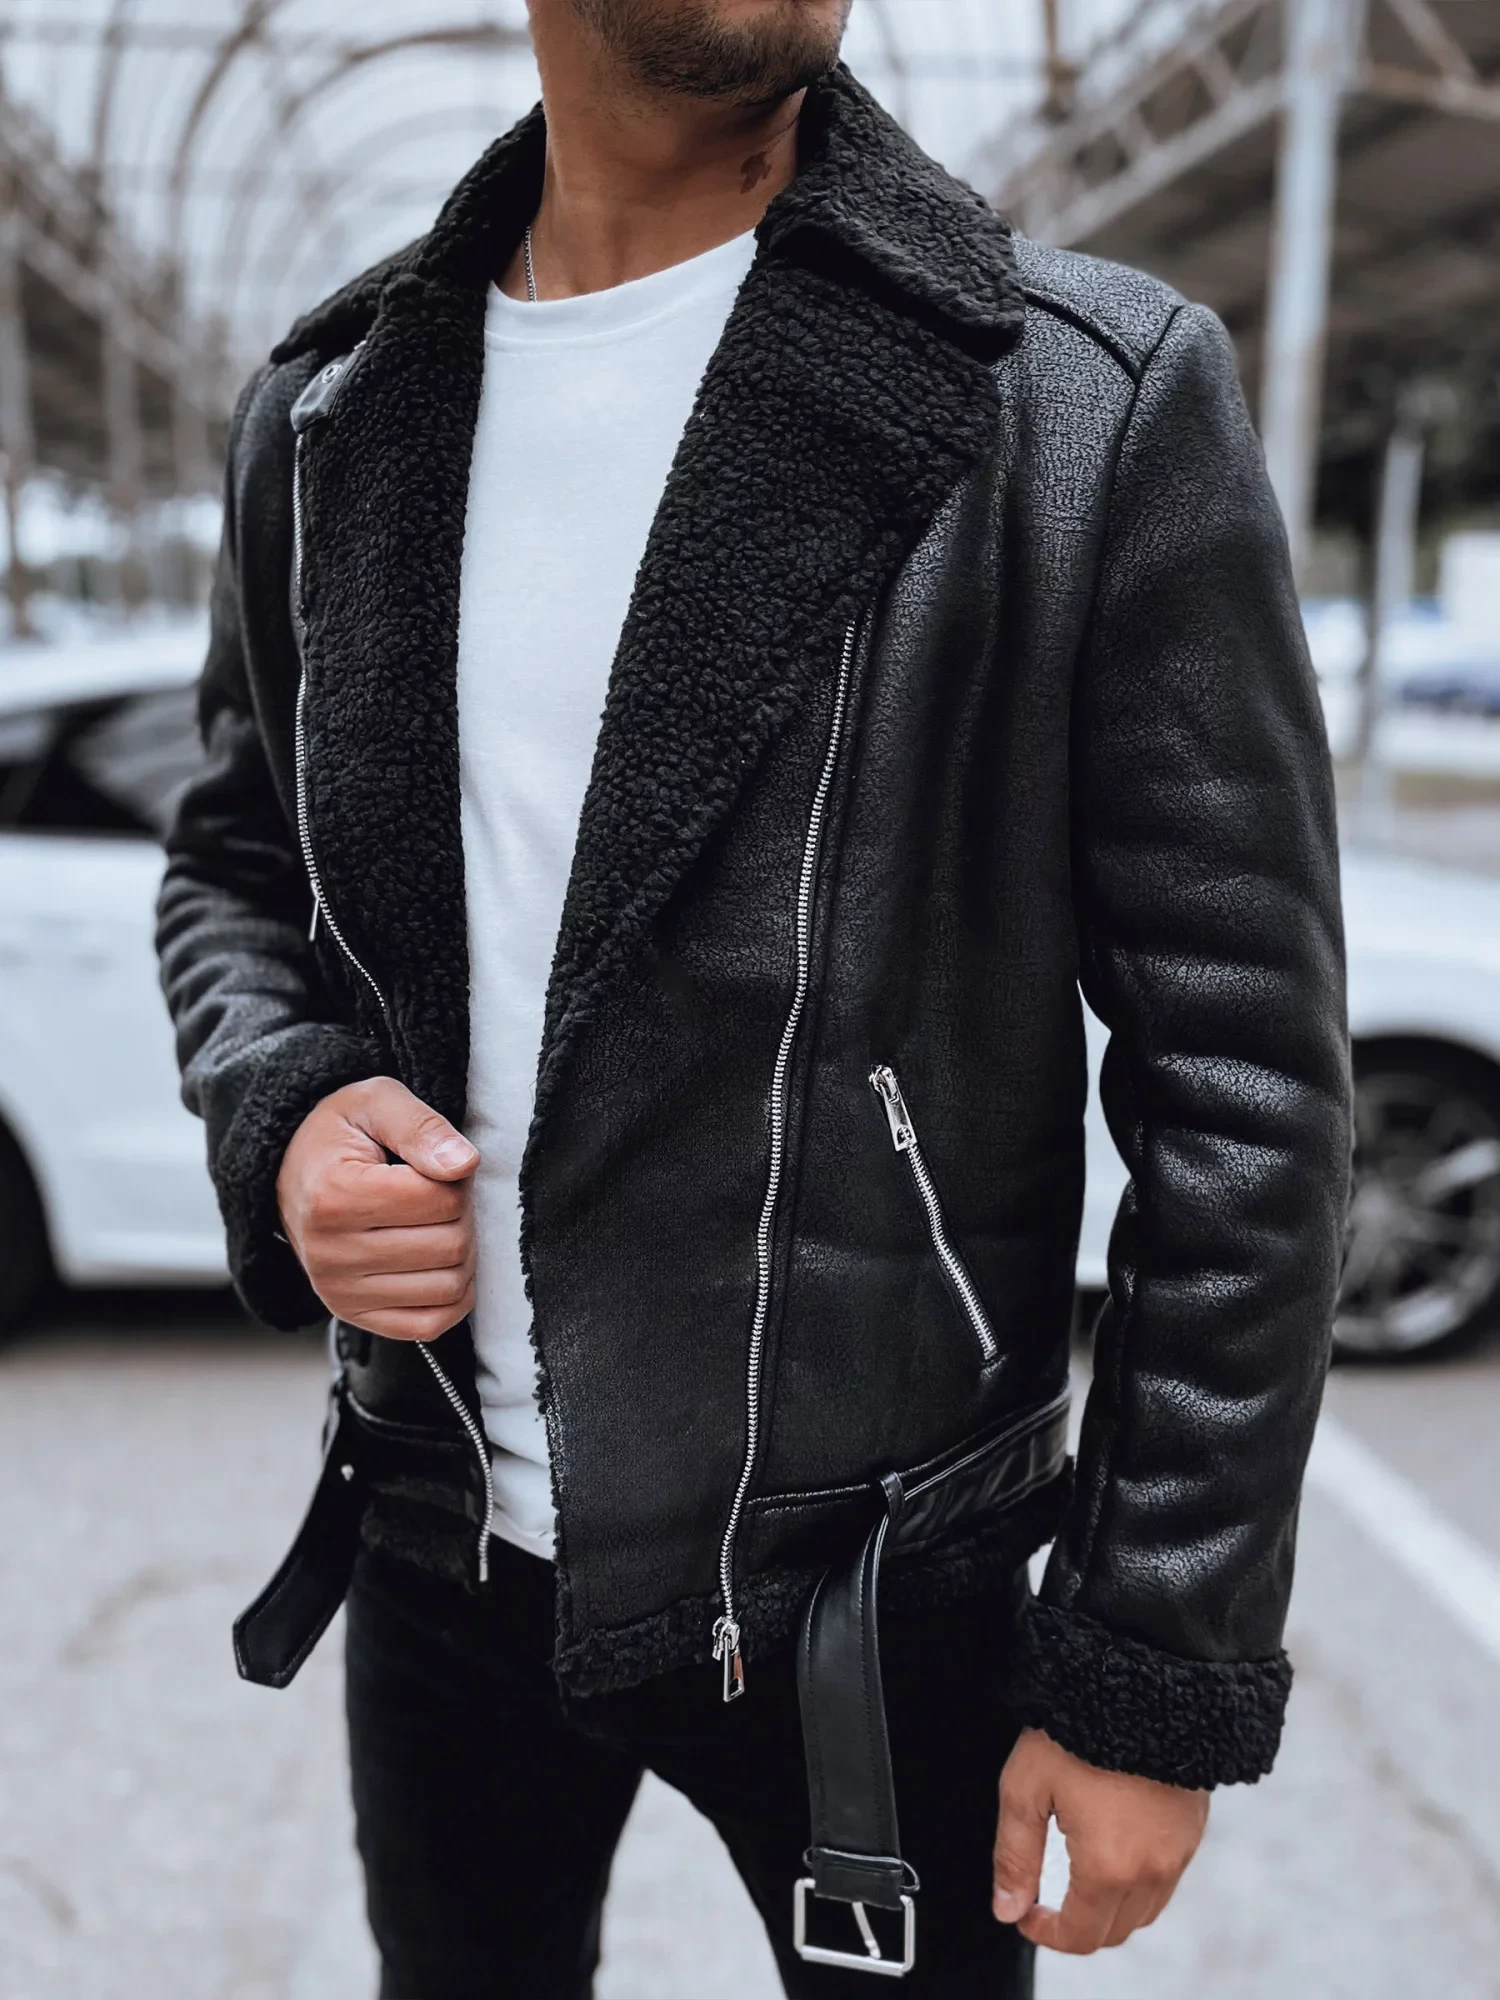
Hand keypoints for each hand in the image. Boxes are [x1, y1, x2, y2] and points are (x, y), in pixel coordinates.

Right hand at [276, 1077, 479, 1341]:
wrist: (293, 1170)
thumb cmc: (340, 1135)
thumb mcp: (376, 1101)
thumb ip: (422, 1127)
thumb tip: (463, 1165)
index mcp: (334, 1197)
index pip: (442, 1199)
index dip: (455, 1175)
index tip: (433, 1164)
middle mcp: (329, 1253)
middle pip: (450, 1245)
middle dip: (460, 1214)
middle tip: (436, 1194)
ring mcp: (338, 1291)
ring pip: (448, 1287)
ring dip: (459, 1254)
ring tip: (431, 1224)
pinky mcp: (351, 1314)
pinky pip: (429, 1325)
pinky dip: (451, 1296)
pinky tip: (437, 1263)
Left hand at [992, 1727, 1207, 1953]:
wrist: (1139, 1681)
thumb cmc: (1077, 1729)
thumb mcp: (1025, 1788)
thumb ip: (1014, 1856)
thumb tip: (1007, 1909)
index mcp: (1108, 1868)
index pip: (1080, 1936)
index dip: (1047, 1935)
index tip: (1027, 1915)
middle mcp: (1152, 1869)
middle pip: (1115, 1931)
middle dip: (1077, 1926)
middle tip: (1046, 1899)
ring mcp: (1180, 1851)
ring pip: (1144, 1910)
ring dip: (1110, 1908)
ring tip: (1078, 1875)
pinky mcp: (1195, 1828)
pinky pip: (1166, 1879)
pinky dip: (1139, 1882)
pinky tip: (1114, 1848)